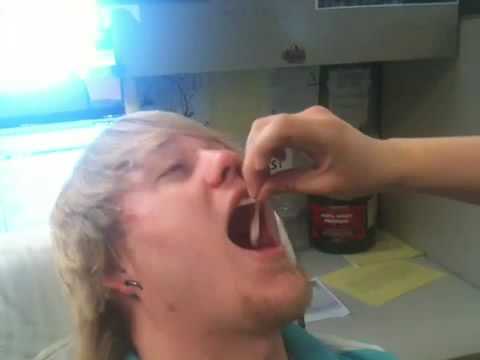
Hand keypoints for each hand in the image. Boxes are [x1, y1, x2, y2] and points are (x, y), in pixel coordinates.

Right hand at [242, 106, 391, 199]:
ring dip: (258, 151)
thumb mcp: (325, 186)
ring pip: (267, 126)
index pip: (277, 129)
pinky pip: (277, 129)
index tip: (257, 177)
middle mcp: (309, 116)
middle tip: (254, 184)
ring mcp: (307, 116)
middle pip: (265, 125)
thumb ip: (290, 185)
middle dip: (253, 155)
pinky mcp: (305, 121)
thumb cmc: (360, 176)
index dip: (259, 150)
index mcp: (319, 130)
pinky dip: (268, 146)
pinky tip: (273, 164)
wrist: (384, 161)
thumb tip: (260, 193)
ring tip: (261, 177)